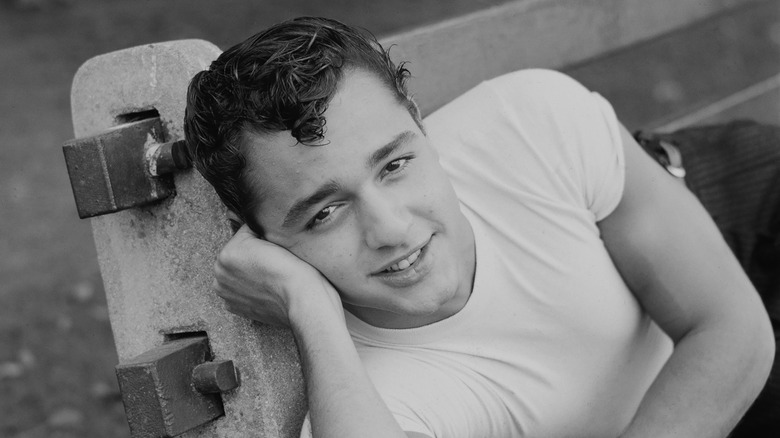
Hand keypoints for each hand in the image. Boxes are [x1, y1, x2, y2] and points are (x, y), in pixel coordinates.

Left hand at [213, 224, 342, 326]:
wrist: (304, 299)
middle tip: (276, 261)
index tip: (277, 246)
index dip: (265, 237)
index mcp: (226, 254)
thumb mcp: (274, 236)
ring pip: (241, 272)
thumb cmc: (295, 270)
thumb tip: (240, 218)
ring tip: (273, 275)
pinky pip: (244, 290)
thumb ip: (254, 227)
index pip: (246, 235)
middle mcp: (220, 275)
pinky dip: (254, 289)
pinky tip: (269, 288)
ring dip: (253, 272)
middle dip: (255, 255)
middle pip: (240, 255)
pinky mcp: (237, 308)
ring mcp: (227, 294)